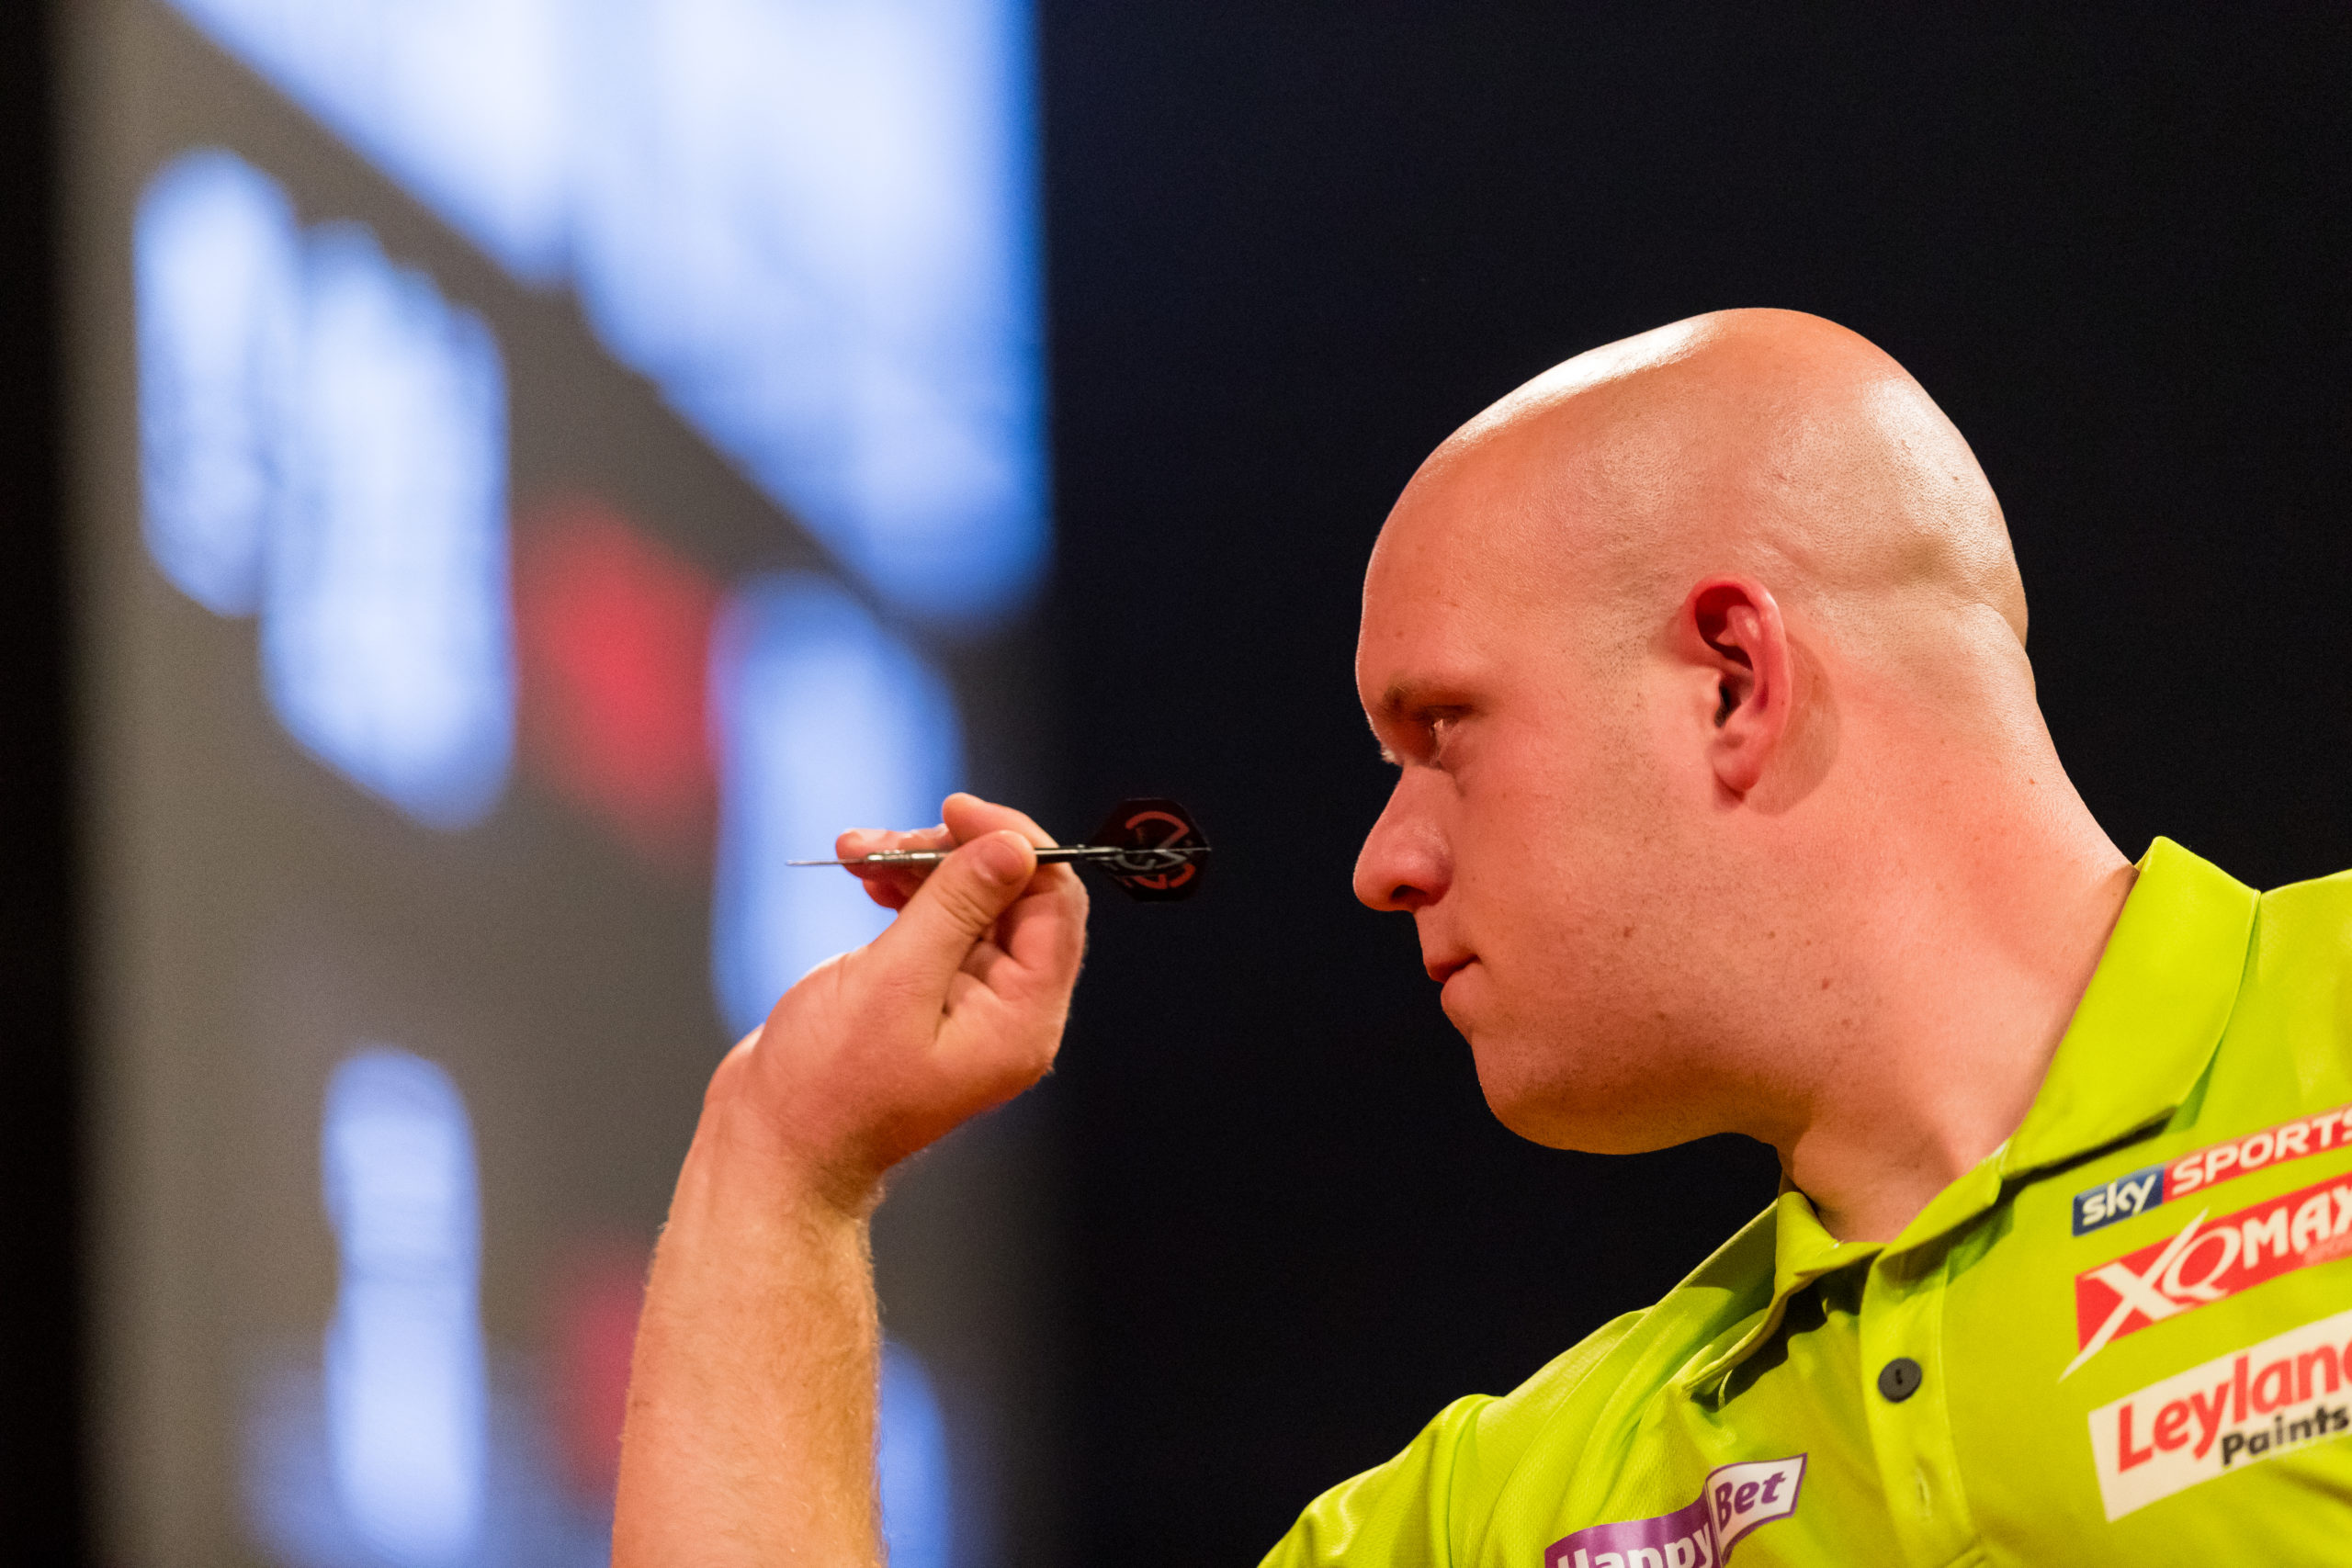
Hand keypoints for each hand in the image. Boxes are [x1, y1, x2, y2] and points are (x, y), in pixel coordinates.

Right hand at [710, 792, 1089, 1199]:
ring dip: (917, 863)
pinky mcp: (927, 992)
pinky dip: (901, 888)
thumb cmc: (827, 1086)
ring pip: (969, 899)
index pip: (1054, 903)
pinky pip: (936, 920)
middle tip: (887, 842)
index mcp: (1022, 1019)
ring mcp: (968, 1001)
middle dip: (952, 851)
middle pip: (1013, 895)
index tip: (955, 810)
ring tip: (855, 851)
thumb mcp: (893, 982)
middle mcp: (1009, 1010)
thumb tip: (1014, 846)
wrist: (772, 1144)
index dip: (1013, 843)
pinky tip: (860, 873)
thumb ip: (957, 907)